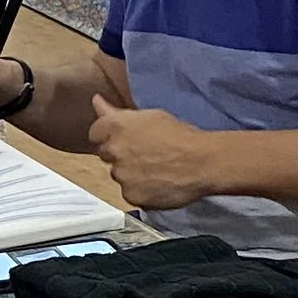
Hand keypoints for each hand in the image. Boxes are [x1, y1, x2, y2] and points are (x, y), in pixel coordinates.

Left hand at [89, 96, 217, 211]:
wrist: (201, 162)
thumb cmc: (180, 135)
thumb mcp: (149, 116)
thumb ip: (116, 112)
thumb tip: (96, 101)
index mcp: (115, 127)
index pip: (95, 133)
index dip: (111, 136)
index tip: (126, 139)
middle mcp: (113, 151)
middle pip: (106, 155)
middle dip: (120, 154)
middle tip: (145, 154)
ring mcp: (121, 176)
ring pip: (119, 176)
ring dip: (130, 174)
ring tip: (156, 170)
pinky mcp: (131, 196)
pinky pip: (131, 193)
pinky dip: (141, 190)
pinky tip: (158, 183)